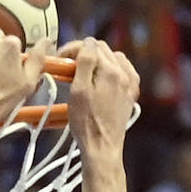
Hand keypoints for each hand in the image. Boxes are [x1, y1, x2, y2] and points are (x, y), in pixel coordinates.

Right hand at [64, 37, 139, 162]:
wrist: (102, 148)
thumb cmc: (87, 124)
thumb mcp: (78, 92)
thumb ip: (84, 63)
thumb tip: (87, 43)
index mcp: (110, 71)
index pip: (90, 46)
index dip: (72, 49)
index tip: (60, 58)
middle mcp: (124, 74)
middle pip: (103, 50)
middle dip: (84, 53)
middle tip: (68, 66)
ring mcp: (129, 83)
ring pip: (113, 58)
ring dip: (98, 60)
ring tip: (84, 72)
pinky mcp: (130, 93)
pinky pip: (123, 71)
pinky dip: (112, 69)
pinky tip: (102, 79)